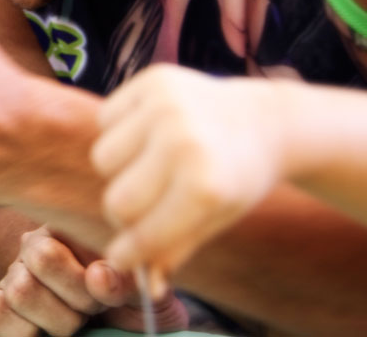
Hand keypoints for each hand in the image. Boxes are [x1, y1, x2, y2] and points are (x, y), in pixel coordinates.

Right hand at [0, 227, 187, 336]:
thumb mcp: (144, 289)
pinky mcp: (0, 303)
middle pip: (36, 268)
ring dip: (55, 320)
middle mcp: (35, 244)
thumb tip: (97, 276)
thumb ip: (127, 279)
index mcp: (70, 228)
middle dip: (75, 301)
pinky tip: (46, 332)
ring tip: (76, 322)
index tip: (110, 295)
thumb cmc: (134, 300)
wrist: (128, 327)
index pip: (54, 251)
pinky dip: (22, 331)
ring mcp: (14, 274)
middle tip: (94, 310)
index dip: (85, 284)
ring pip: (18, 292)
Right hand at [92, 64, 284, 281]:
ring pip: (102, 158)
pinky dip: (118, 132)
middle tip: (140, 209)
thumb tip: (145, 287)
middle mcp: (184, 144)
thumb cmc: (236, 177)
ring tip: (148, 164)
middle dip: (123, 212)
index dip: (128, 253)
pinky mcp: (152, 79)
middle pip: (116, 199)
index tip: (121, 258)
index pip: (144, 234)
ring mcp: (166, 107)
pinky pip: (104, 120)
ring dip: (118, 169)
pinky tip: (148, 133)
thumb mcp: (216, 220)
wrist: (265, 120)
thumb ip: (176, 252)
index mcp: (206, 187)